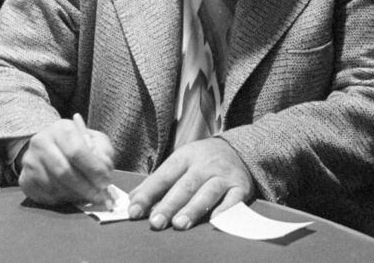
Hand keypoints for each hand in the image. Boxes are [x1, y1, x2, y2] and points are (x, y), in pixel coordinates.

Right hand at [17, 118, 115, 205]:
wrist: (53, 148)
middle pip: (64, 171)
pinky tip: (73, 195)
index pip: (76, 151)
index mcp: (61, 128)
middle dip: (86, 187)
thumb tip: (103, 171)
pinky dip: (63, 200)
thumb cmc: (80, 145)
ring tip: (89, 195)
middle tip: (100, 197)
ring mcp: (30, 161)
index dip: (93, 169)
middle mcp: (41, 142)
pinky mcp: (24, 180)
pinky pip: (45, 196)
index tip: (106, 182)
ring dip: (76, 195)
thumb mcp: (96, 142)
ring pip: (55, 186)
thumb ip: (103, 153)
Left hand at [127, 137, 253, 230]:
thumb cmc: (201, 161)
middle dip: (169, 205)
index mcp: (185, 157)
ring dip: (193, 209)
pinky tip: (214, 220)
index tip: (134, 211)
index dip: (148, 193)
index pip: (164, 176)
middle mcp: (204, 165)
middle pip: (185, 186)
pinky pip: (233, 199)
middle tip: (156, 222)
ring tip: (180, 224)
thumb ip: (157, 182)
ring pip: (207, 192)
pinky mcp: (241, 187)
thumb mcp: (179, 163)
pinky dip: (225, 210)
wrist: (239, 149)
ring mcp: (224, 176)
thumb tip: (132, 199)